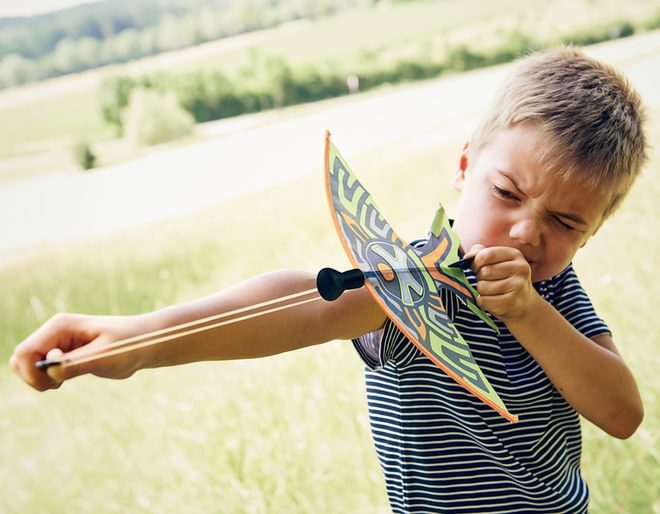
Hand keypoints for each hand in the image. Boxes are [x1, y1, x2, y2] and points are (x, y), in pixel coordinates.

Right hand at [9, 313, 148, 390]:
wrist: (146, 342)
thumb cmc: (130, 344)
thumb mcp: (105, 356)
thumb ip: (75, 363)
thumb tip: (49, 370)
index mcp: (61, 326)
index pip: (24, 352)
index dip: (33, 372)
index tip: (59, 380)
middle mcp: (54, 332)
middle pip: (20, 359)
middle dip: (33, 377)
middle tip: (60, 382)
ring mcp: (56, 342)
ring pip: (26, 366)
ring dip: (39, 379)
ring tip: (64, 379)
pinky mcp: (62, 353)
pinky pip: (39, 370)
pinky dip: (47, 379)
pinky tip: (66, 377)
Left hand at [468, 245, 540, 323]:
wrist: (524, 303)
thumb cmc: (505, 280)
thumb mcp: (497, 262)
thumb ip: (481, 254)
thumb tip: (468, 257)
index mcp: (514, 255)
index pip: (487, 255)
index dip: (476, 262)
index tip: (477, 267)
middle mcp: (520, 269)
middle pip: (484, 272)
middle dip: (480, 278)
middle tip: (488, 281)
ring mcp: (518, 286)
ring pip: (483, 287)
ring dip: (481, 291)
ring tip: (492, 291)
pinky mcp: (512, 302)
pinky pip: (484, 301)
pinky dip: (483, 302)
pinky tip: (493, 301)